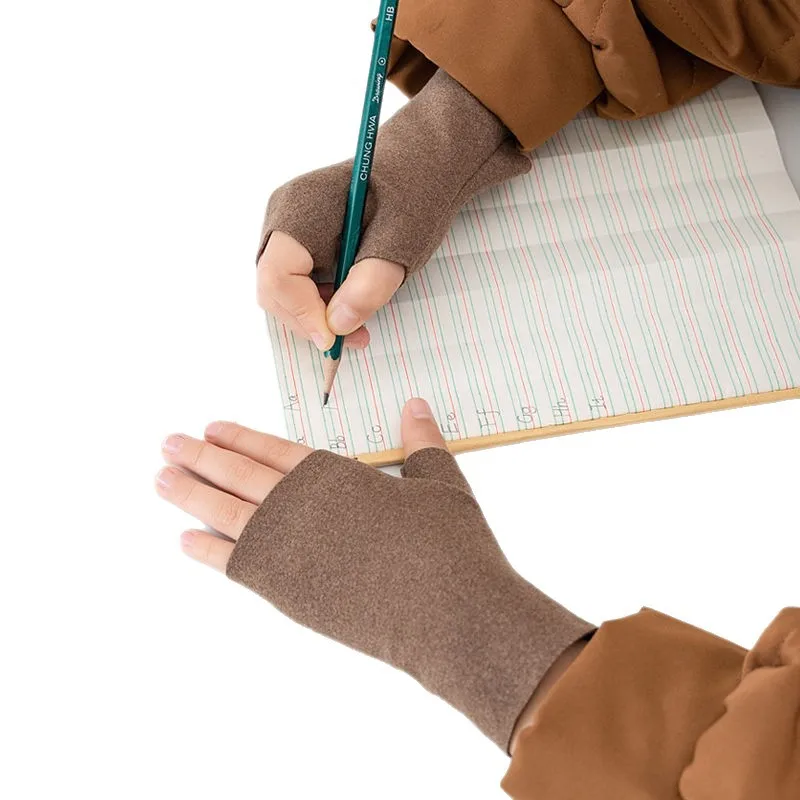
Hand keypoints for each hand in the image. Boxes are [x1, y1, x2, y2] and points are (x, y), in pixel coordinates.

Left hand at [155, 397, 591, 749]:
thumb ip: (421, 443)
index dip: (241, 437)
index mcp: (334, 476)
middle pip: (239, 476)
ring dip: (190, 495)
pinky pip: (233, 565)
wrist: (450, 615)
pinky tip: (184, 541)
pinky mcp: (287, 592)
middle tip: (168, 444)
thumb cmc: (450, 546)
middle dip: (200, 458)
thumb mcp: (440, 485)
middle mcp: (302, 506)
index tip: (211, 428)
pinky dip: (206, 552)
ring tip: (160, 480)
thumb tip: (415, 404)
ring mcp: (289, 550)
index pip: (275, 449)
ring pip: (227, 514)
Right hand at [256, 72, 530, 353]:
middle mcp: (283, 217)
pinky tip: (352, 309)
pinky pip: (299, 281)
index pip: (278, 277)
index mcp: (299, 210)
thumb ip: (369, 285)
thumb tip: (337, 326)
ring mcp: (289, 227)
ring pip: (285, 290)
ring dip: (318, 316)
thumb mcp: (401, 242)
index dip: (302, 315)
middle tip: (354, 340)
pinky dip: (322, 302)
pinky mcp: (302, 239)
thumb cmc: (413, 193)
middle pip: (275, 289)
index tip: (335, 339)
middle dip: (310, 321)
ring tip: (360, 330)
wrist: (422, 163)